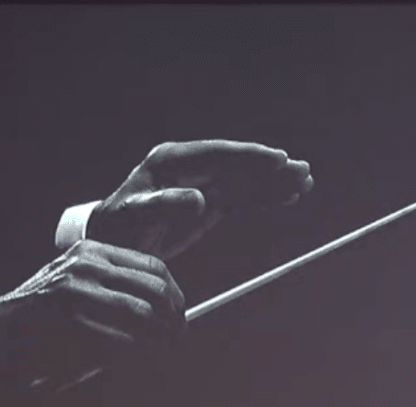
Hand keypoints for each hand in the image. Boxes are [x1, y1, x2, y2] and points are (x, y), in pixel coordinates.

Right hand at [0, 240, 184, 368]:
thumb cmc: (39, 316)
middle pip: (154, 286)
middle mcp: (86, 262)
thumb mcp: (77, 288)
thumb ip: (113, 289)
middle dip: (174, 316)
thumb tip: (163, 310)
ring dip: (158, 337)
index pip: (152, 265)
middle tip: (178, 337)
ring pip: (141, 311)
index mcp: (92, 250)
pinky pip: (118, 335)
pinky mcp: (68, 314)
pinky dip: (134, 350)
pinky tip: (136, 356)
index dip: (175, 293)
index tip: (181, 315)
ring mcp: (76, 286)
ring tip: (163, 349)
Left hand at [85, 141, 313, 260]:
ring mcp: (200, 184)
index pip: (217, 154)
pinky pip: (240, 197)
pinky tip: (286, 197)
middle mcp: (188, 168)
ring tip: (304, 183)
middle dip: (269, 168)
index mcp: (170, 162)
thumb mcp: (136, 217)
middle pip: (236, 164)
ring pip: (243, 180)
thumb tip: (198, 201)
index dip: (248, 156)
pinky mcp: (207, 204)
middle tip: (301, 171)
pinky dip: (263, 197)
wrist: (112, 243)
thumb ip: (164, 206)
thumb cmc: (118, 228)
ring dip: (273, 182)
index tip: (276, 160)